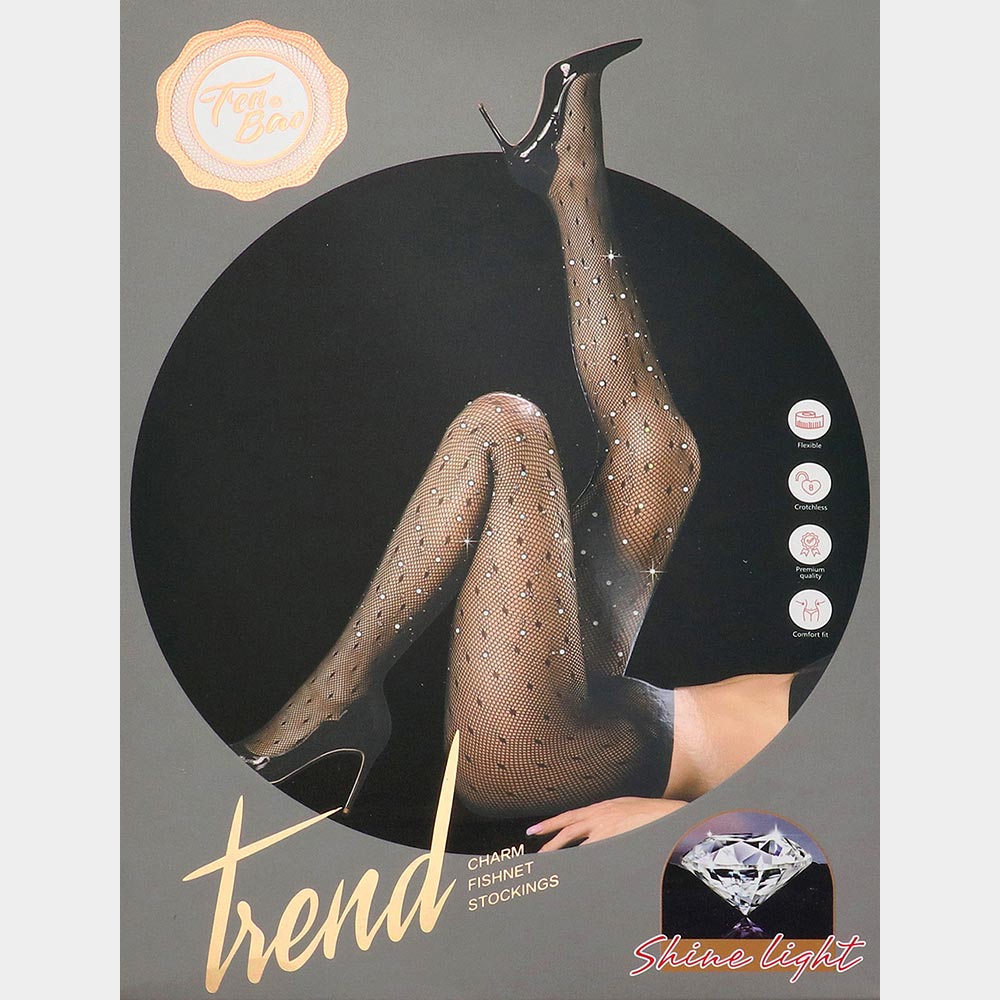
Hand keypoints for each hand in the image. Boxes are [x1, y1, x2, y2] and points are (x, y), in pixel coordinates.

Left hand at [527, 797, 688, 851]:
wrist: (665, 814)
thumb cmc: (646, 811)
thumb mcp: (621, 806)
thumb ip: (606, 813)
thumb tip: (595, 820)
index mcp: (599, 809)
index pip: (569, 817)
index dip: (550, 824)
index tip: (535, 830)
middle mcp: (598, 818)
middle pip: (567, 830)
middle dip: (549, 839)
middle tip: (534, 849)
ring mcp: (605, 831)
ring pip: (577, 845)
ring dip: (562, 855)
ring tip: (548, 865)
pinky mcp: (614, 843)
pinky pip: (593, 856)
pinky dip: (583, 863)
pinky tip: (573, 871)